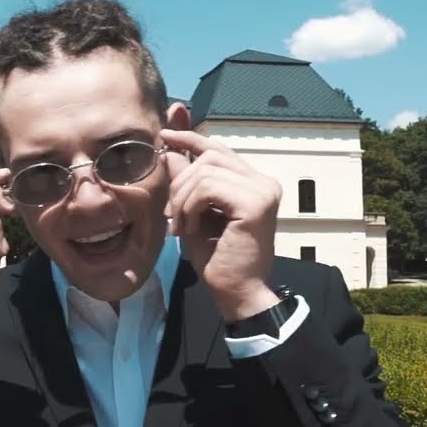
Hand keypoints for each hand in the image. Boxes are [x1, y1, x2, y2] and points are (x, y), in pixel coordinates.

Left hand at [161, 129, 281, 320]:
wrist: (237, 292)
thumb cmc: (216, 258)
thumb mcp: (192, 213)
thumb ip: (186, 180)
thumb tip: (170, 149)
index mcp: (252, 182)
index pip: (218, 149)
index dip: (190, 137)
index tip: (164, 134)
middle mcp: (262, 181)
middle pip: (209, 156)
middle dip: (180, 182)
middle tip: (172, 215)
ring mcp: (262, 190)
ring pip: (204, 171)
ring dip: (182, 199)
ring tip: (182, 226)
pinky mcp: (255, 203)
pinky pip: (208, 188)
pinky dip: (190, 207)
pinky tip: (190, 229)